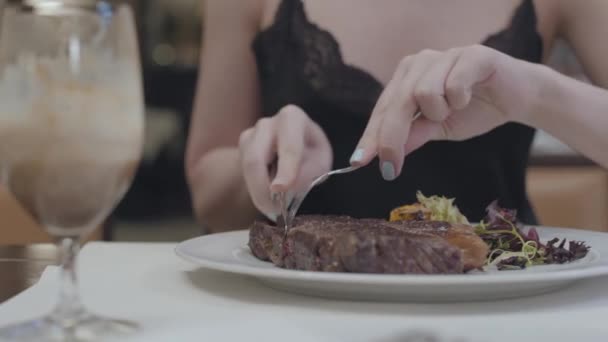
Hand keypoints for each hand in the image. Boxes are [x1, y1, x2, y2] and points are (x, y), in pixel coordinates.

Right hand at [238, 104, 331, 219]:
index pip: (288, 146)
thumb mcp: (320, 163)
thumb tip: (285, 189)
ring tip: (273, 207)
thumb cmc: (311, 153)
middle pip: (255, 158)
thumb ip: (306, 174)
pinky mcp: (241, 149)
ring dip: (258, 192)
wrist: (296, 147)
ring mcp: (250, 135)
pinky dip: (255, 189)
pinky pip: (243, 173)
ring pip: (246, 168)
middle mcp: (267, 123)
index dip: (285, 169)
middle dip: (262, 188)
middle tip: (274, 211)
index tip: (281, 189)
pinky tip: (267, 194)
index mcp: (292, 119)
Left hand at [350, 45, 538, 179]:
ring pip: (423, 93)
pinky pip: (453, 86)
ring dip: (439, 113)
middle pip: (396, 104)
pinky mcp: (472, 55)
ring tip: (453, 110)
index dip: (371, 137)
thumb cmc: (473, 110)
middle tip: (390, 168)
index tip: (358, 163)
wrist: (517, 98)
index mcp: (407, 77)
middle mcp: (420, 62)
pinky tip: (469, 98)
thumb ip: (411, 136)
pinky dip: (459, 100)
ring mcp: (444, 55)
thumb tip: (381, 156)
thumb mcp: (437, 129)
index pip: (382, 110)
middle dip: (391, 139)